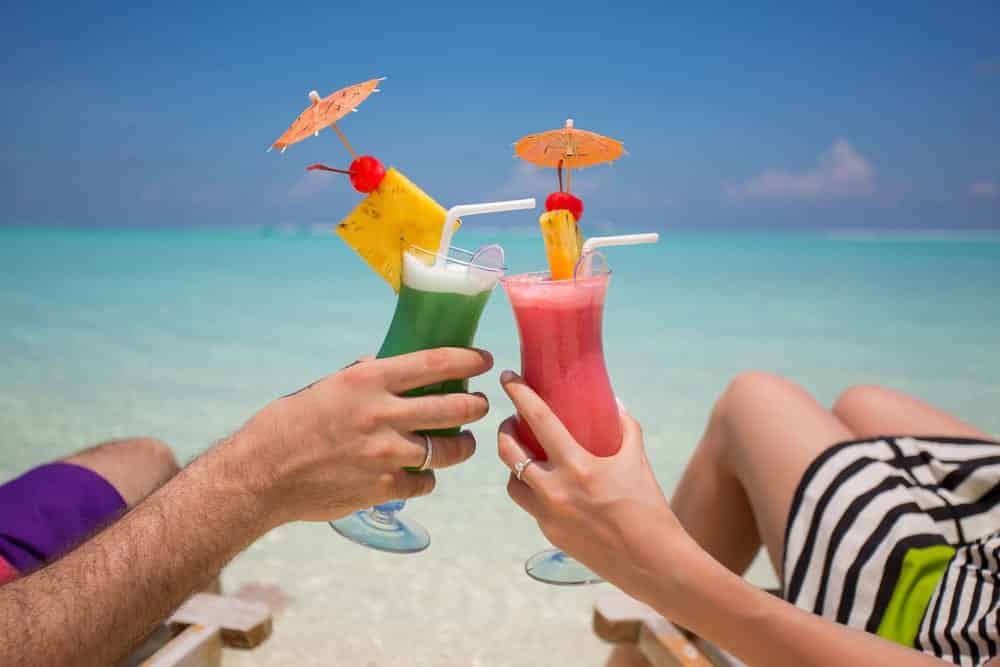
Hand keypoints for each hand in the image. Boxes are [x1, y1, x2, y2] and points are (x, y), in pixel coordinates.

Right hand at [239, 348, 492, 525]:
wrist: (262, 474)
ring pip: (448, 450)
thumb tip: (388, 362)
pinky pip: (425, 482)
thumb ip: (363, 376)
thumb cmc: (289, 424)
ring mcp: (385, 454)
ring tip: (463, 443)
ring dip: (462, 445)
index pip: (436, 362)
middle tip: (481, 404)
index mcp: (368, 380)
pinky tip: (422, 472)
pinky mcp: (383, 487)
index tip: (484, 360)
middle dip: (477, 406)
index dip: (468, 360)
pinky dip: (427, 477)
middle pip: (454, 408)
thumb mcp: (327, 386)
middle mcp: (382, 414)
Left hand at [497, 370, 693, 593]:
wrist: (652, 563)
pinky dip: (532, 489)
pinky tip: (546, 483)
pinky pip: (530, 505)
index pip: (537, 419)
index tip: (507, 376)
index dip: (518, 394)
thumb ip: (623, 427)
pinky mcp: (549, 534)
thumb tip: (611, 402)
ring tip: (524, 453)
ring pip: (511, 482)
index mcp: (577, 466)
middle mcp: (555, 491)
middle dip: (504, 431)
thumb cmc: (648, 507)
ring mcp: (548, 515)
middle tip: (511, 420)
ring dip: (513, 463)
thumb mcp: (636, 460)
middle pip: (509, 452)